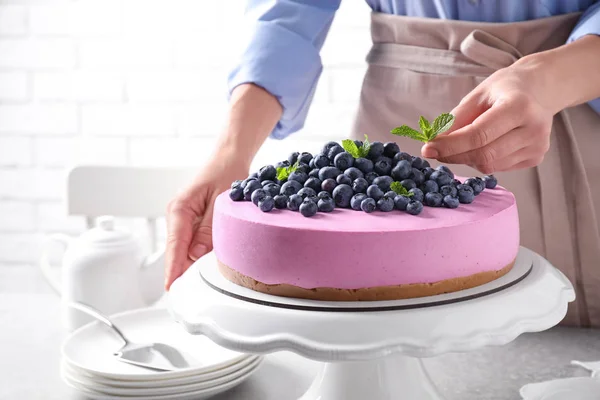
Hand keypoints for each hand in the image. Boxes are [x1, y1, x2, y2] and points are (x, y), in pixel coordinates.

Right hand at [164, 151, 248, 289]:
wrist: (229, 158)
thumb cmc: (225, 171)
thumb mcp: (221, 200)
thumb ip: (208, 227)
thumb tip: (196, 253)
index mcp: (179, 208)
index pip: (174, 245)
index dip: (174, 268)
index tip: (172, 286)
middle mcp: (177, 215)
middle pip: (176, 252)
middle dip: (182, 272)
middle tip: (189, 295)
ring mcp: (183, 220)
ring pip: (184, 250)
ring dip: (190, 266)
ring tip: (198, 286)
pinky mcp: (192, 223)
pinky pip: (192, 244)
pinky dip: (197, 256)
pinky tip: (205, 268)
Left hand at [421, 57, 553, 173]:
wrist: (539, 91)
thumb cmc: (504, 90)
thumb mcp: (477, 95)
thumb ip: (456, 120)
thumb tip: (434, 143)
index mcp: (519, 107)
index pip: (478, 135)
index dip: (450, 145)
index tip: (427, 148)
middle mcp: (534, 129)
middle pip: (483, 154)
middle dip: (453, 155)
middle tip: (435, 150)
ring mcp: (537, 147)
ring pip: (489, 165)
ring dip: (467, 158)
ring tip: (464, 142)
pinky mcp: (536, 158)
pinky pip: (498, 167)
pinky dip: (482, 160)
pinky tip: (485, 144)